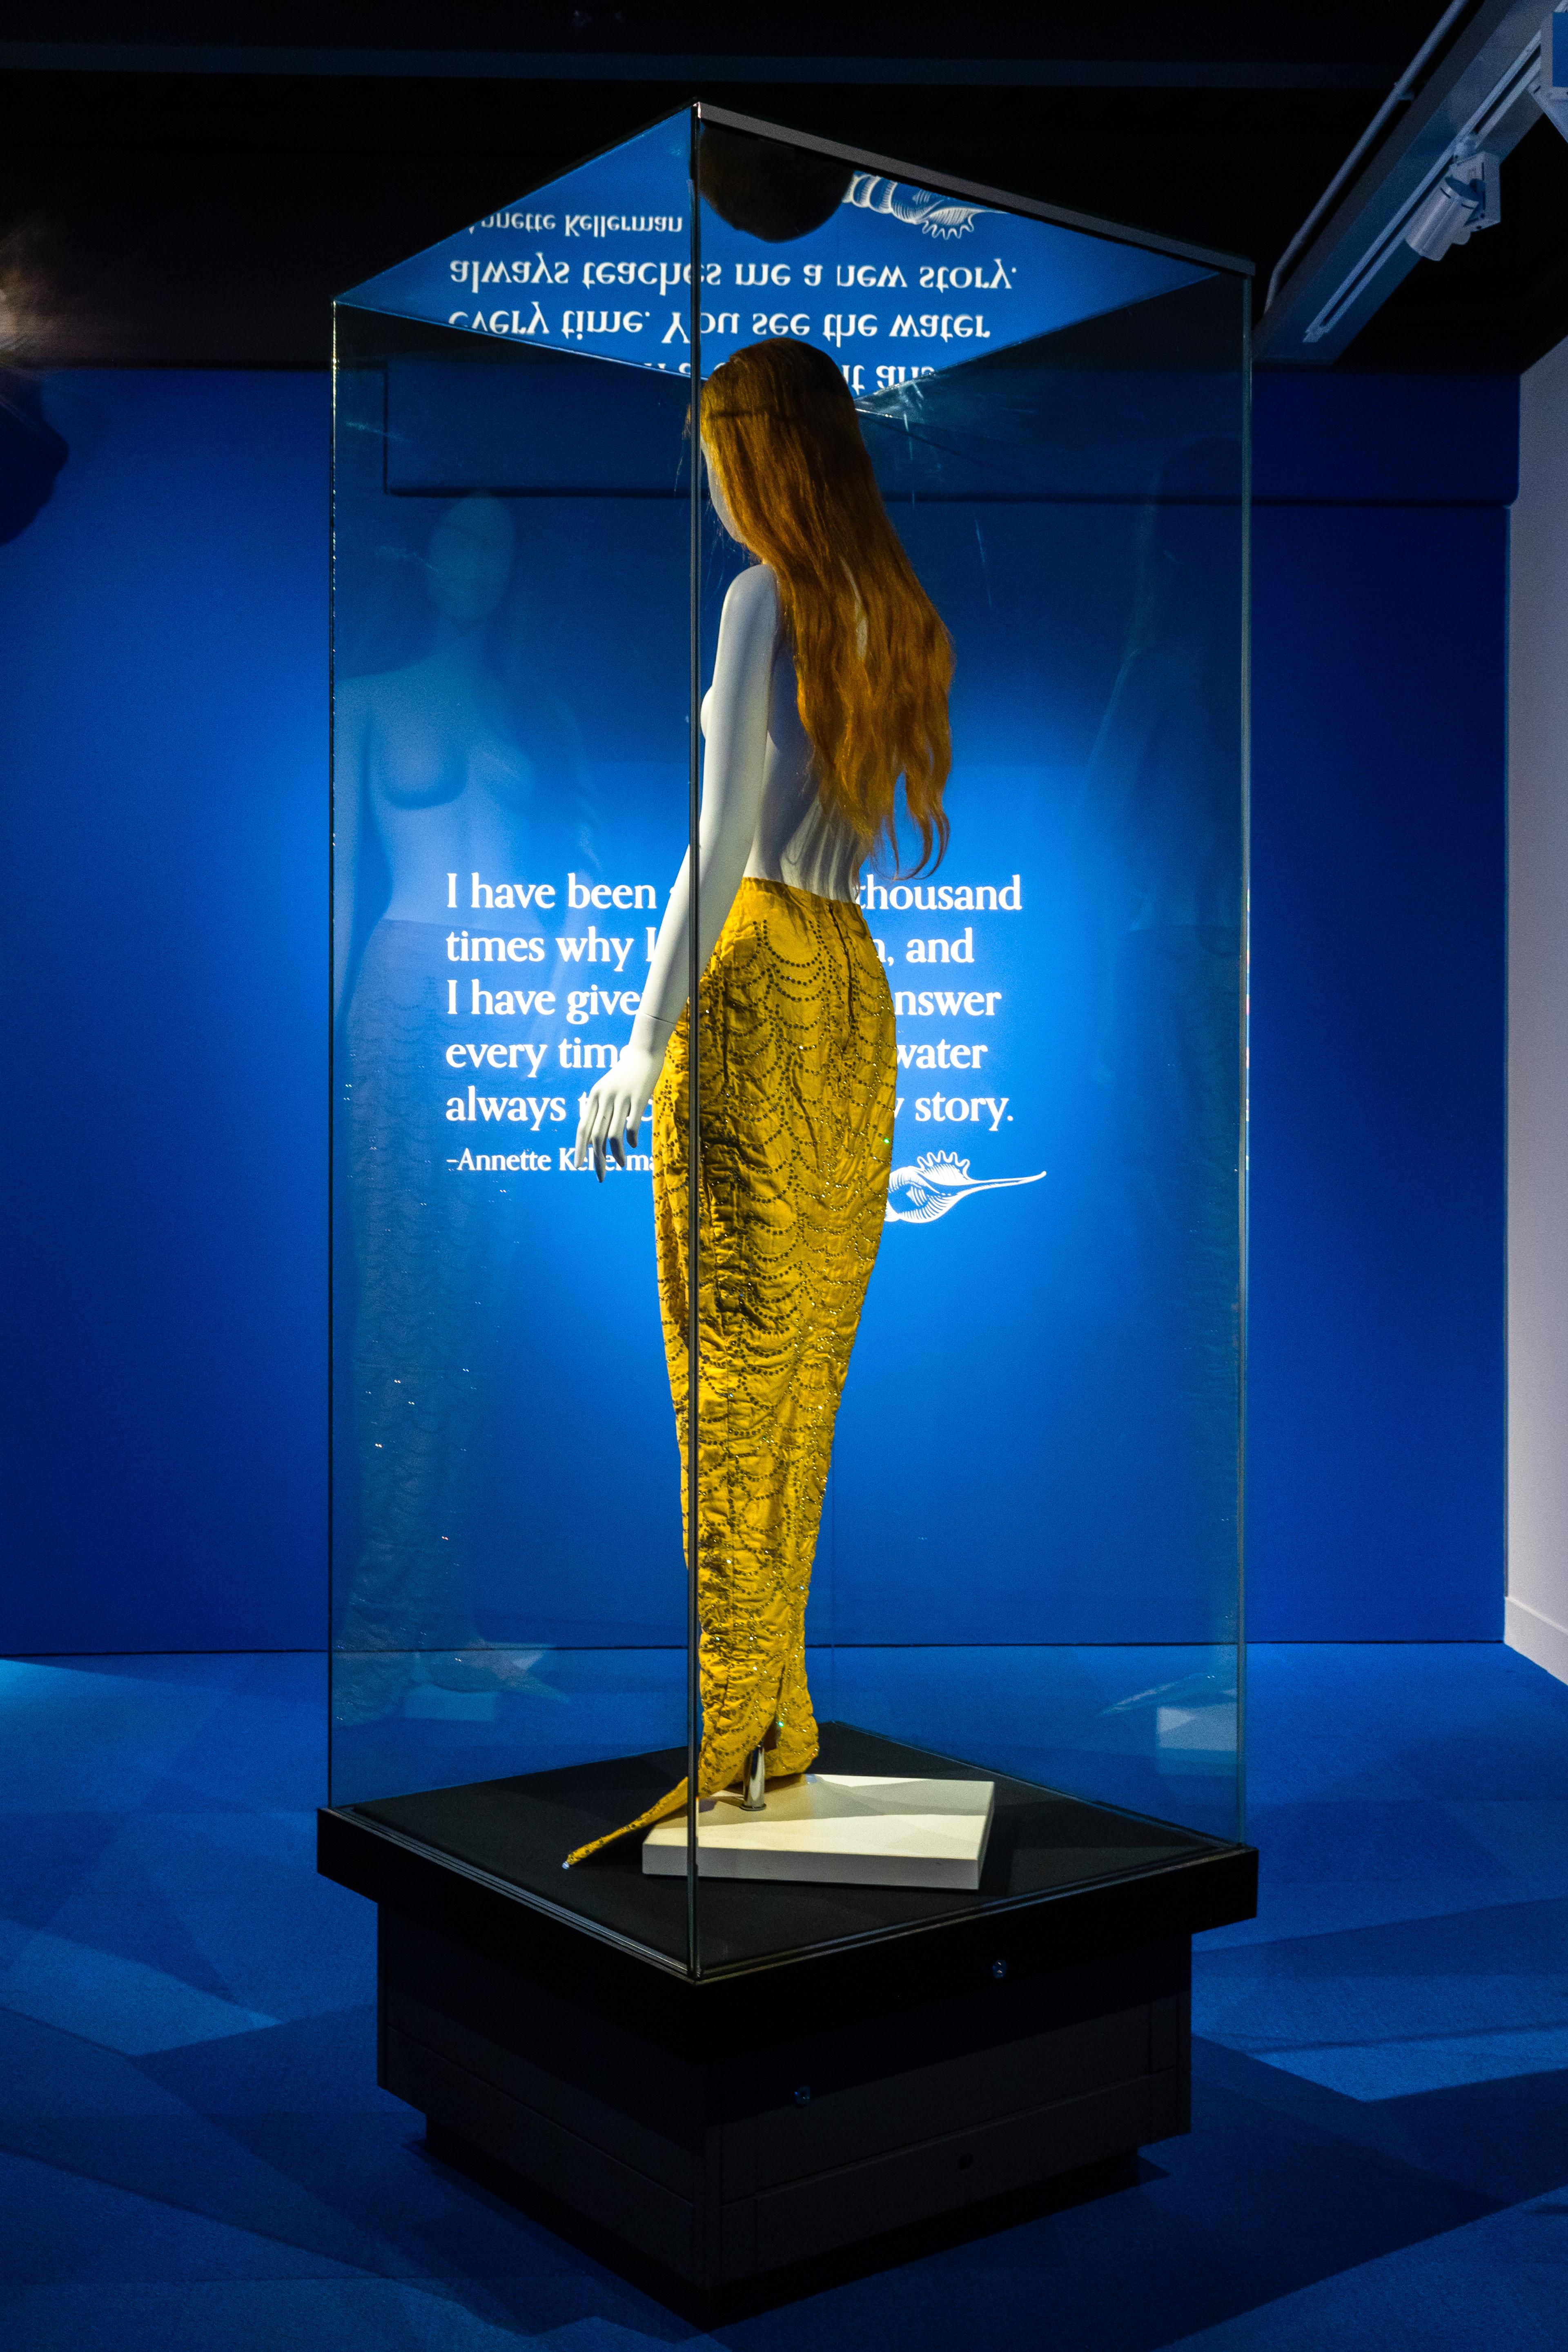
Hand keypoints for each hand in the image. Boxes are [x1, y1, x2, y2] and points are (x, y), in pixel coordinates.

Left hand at [573, 1043, 663, 1180]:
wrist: (644, 1051)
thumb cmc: (627, 1074)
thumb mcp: (609, 1089)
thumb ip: (603, 1109)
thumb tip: (603, 1138)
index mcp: (594, 1096)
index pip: (582, 1128)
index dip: (579, 1149)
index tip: (578, 1167)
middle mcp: (604, 1098)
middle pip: (595, 1136)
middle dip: (597, 1160)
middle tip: (600, 1176)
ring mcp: (621, 1097)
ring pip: (613, 1135)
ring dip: (616, 1155)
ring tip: (621, 1164)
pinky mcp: (639, 1098)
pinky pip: (631, 1126)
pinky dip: (631, 1140)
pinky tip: (633, 1146)